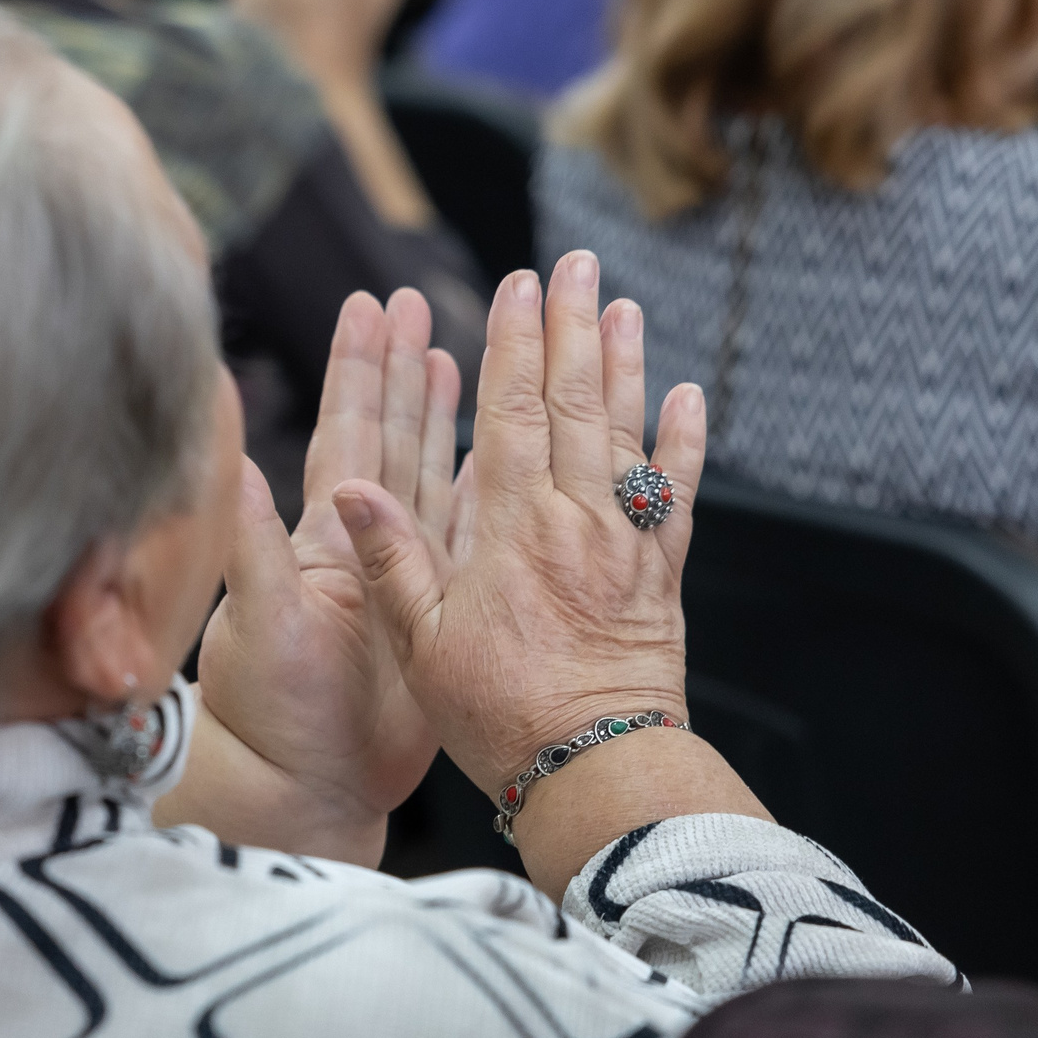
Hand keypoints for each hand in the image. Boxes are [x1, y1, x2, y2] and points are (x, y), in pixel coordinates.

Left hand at [173, 287, 459, 863]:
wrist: (303, 784)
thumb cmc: (267, 707)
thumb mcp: (259, 615)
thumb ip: (250, 537)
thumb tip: (227, 457)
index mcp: (320, 533)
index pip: (348, 430)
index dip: (361, 367)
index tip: (371, 303)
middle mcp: (360, 543)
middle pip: (391, 434)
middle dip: (404, 367)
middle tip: (415, 299)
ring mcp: (398, 574)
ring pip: (428, 474)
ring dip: (441, 416)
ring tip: (457, 354)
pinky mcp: (431, 611)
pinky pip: (466, 536)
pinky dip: (482, 492)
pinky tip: (500, 455)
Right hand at [342, 252, 705, 799]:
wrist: (595, 772)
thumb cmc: (498, 716)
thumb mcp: (421, 643)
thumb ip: (391, 558)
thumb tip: (349, 487)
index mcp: (512, 530)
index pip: (513, 413)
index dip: (514, 345)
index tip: (517, 288)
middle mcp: (576, 521)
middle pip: (575, 402)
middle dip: (572, 327)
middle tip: (574, 266)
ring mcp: (625, 544)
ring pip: (628, 434)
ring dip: (626, 364)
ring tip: (624, 306)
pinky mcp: (661, 575)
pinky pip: (677, 494)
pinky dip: (685, 443)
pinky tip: (688, 398)